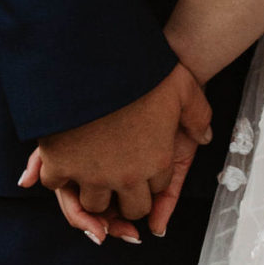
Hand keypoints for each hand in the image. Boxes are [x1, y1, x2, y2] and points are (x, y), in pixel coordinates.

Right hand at [18, 63, 211, 244]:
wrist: (96, 55)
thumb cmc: (140, 69)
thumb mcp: (183, 86)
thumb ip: (198, 115)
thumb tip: (205, 136)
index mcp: (158, 160)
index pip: (159, 189)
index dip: (153, 178)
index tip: (145, 167)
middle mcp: (127, 175)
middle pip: (132, 209)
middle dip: (129, 198)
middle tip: (122, 180)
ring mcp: (92, 174)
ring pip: (95, 206)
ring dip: (96, 193)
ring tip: (95, 174)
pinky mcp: (60, 166)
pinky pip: (58, 187)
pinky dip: (60, 179)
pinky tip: (65, 163)